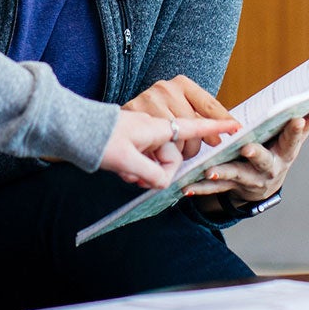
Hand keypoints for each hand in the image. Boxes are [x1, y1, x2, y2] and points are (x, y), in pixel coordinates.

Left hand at [100, 110, 240, 189]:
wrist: (71, 130)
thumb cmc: (98, 140)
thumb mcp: (126, 162)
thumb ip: (152, 175)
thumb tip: (165, 183)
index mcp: (157, 126)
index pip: (194, 127)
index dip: (216, 129)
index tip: (236, 127)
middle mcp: (155, 128)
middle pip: (176, 154)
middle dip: (162, 170)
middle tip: (138, 176)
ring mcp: (146, 134)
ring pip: (162, 160)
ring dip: (147, 172)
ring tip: (126, 173)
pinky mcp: (136, 141)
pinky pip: (148, 160)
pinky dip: (139, 171)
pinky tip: (123, 173)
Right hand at [121, 75, 233, 158]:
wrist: (119, 115)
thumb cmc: (160, 112)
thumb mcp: (184, 107)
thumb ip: (203, 116)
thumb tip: (233, 129)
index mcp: (182, 83)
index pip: (209, 104)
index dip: (223, 121)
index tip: (237, 130)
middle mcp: (165, 88)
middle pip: (193, 126)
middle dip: (195, 146)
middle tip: (190, 152)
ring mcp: (148, 100)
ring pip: (175, 138)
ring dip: (177, 152)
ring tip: (170, 152)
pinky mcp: (133, 113)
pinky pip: (156, 144)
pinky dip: (159, 155)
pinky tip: (156, 155)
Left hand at [185, 97, 308, 208]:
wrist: (265, 186)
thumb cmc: (280, 151)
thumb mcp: (296, 138)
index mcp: (286, 153)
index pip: (293, 140)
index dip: (295, 130)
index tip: (296, 118)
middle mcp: (269, 169)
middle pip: (262, 161)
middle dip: (255, 154)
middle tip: (247, 148)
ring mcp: (249, 180)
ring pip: (235, 176)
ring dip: (222, 173)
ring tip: (209, 170)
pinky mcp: (231, 187)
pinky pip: (214, 189)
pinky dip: (200, 188)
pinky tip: (187, 186)